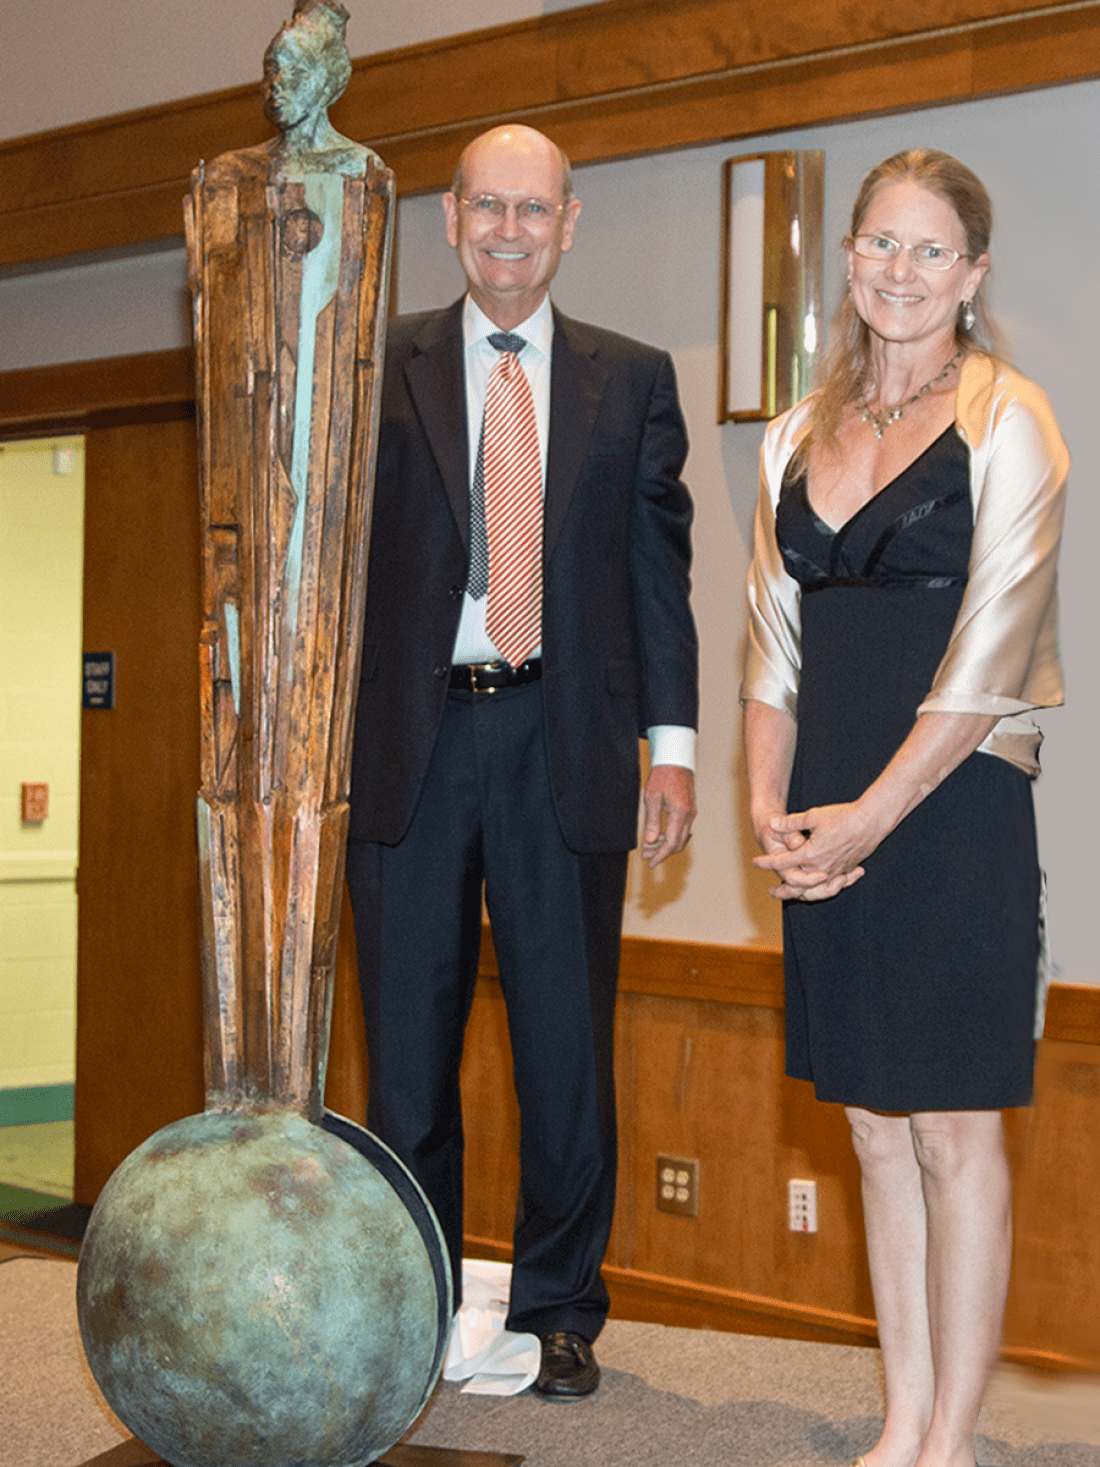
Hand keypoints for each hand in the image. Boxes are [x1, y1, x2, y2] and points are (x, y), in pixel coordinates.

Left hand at [641, 765, 695, 867]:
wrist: (675, 760)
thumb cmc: (663, 776)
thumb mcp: (652, 797)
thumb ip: (652, 821)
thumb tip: (650, 841)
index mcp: (680, 813)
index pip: (672, 842)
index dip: (661, 855)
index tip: (651, 863)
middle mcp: (689, 815)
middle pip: (677, 843)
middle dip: (661, 852)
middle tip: (645, 856)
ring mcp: (691, 813)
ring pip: (680, 837)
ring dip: (665, 844)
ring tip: (648, 847)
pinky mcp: (689, 810)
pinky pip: (681, 829)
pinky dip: (670, 836)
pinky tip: (658, 836)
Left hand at [753, 801, 879, 901]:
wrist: (871, 821)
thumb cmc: (842, 816)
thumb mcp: (813, 816)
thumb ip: (791, 822)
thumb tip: (772, 823)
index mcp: (809, 854)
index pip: (782, 862)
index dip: (767, 863)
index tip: (756, 863)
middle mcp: (821, 867)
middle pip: (797, 885)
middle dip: (783, 890)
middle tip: (772, 893)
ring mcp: (835, 871)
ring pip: (816, 890)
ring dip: (804, 893)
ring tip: (796, 895)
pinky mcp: (847, 870)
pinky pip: (832, 885)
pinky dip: (823, 889)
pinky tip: (819, 887)